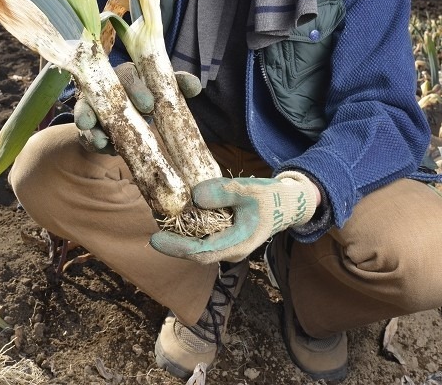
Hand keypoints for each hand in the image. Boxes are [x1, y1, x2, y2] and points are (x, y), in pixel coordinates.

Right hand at [75, 62, 200, 153]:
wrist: (126, 114)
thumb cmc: (147, 96)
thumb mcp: (163, 90)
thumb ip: (178, 85)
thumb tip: (196, 86)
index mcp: (127, 74)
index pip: (129, 75)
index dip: (138, 89)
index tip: (150, 106)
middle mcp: (106, 86)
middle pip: (106, 90)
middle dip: (113, 106)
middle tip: (137, 118)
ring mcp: (91, 105)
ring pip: (86, 109)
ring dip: (93, 123)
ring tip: (102, 138)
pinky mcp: (85, 126)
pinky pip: (84, 133)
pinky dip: (92, 139)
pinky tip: (101, 145)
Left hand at [150, 171, 318, 263]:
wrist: (288, 204)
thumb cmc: (271, 198)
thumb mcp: (249, 190)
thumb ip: (223, 192)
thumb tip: (194, 196)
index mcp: (237, 245)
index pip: (201, 252)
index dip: (176, 248)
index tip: (155, 239)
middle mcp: (230, 251)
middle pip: (195, 250)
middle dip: (173, 239)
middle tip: (153, 221)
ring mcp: (228, 245)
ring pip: (199, 243)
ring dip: (180, 232)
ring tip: (161, 215)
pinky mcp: (227, 236)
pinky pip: (204, 234)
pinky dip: (190, 225)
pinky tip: (180, 212)